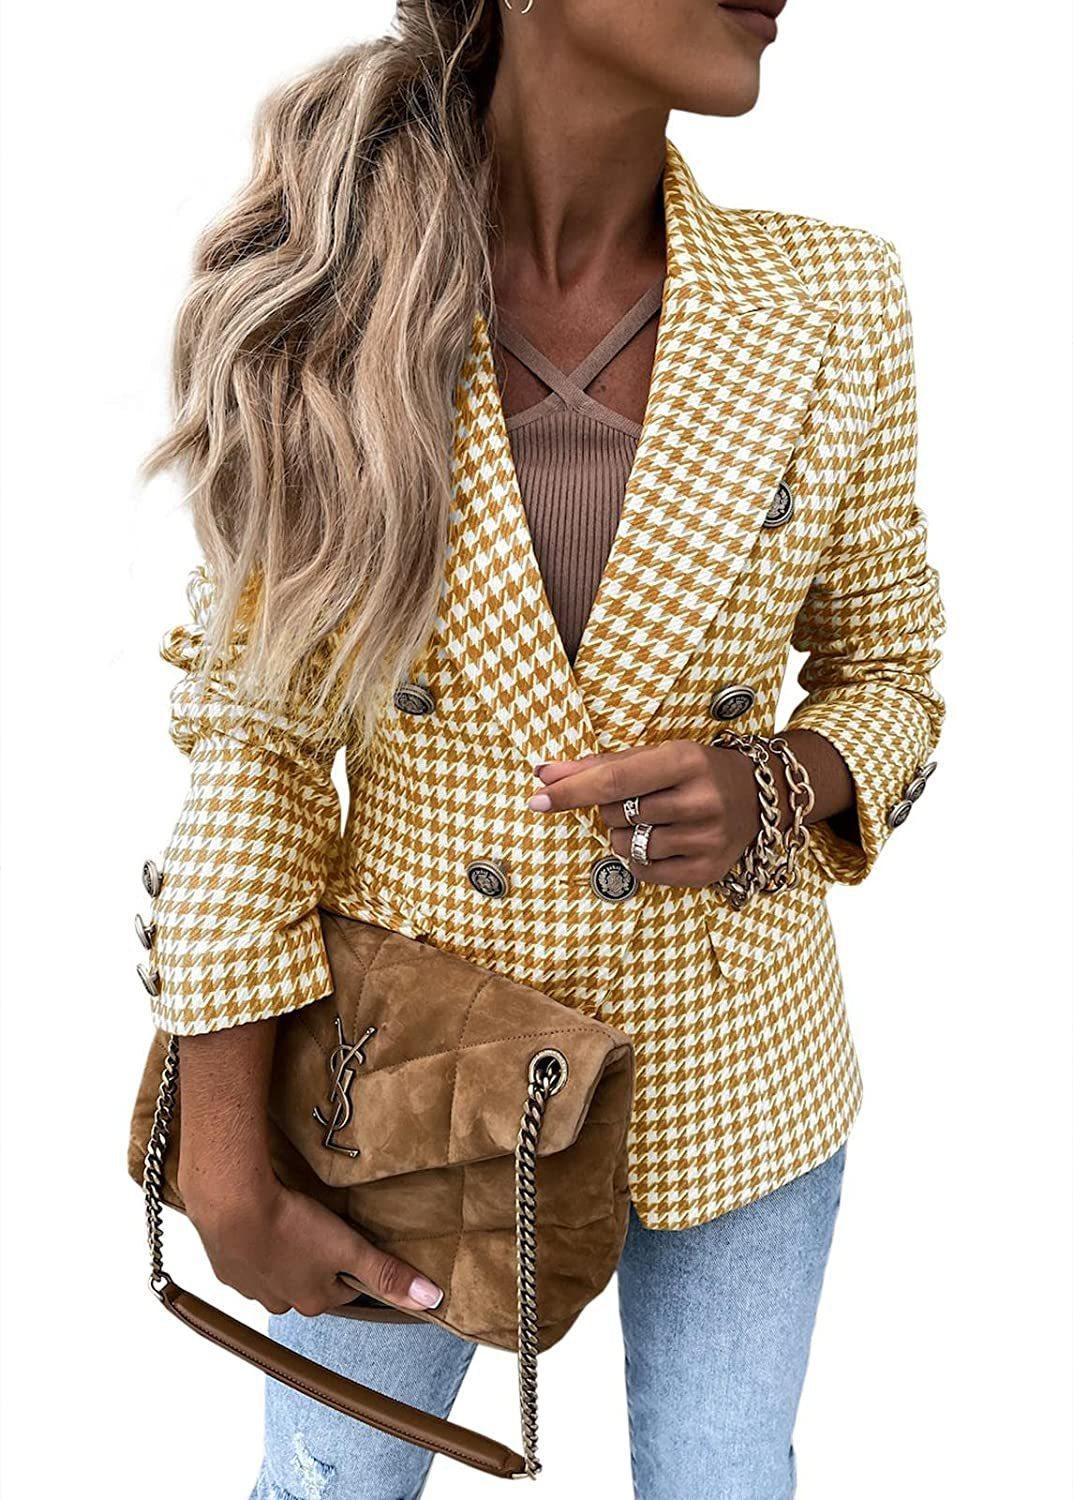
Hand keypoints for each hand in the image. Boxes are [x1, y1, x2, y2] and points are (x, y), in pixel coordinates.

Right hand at [181, 1170, 443, 1317]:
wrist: (232, 1206)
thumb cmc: (293, 1227)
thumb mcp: (350, 1248)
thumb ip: (388, 1274)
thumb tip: (432, 1300)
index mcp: (313, 1301)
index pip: (345, 1288)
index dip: (353, 1263)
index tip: (352, 1241)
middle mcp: (280, 1302)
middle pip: (311, 1281)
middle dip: (318, 1259)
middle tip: (319, 1226)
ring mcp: (250, 1286)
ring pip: (278, 1271)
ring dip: (286, 1252)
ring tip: (290, 1221)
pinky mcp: (225, 1267)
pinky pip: (247, 1258)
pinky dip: (255, 1243)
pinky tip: (261, 1220)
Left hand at [529, 740, 763, 888]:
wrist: (759, 797)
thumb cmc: (694, 771)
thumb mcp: (655, 755)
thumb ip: (599, 765)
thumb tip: (544, 774)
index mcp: (684, 761)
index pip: (613, 781)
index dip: (570, 791)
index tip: (537, 798)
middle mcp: (699, 800)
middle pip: (614, 815)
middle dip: (610, 809)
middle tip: (641, 799)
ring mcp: (706, 839)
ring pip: (624, 846)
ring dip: (622, 835)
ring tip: (653, 820)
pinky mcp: (706, 871)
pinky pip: (643, 872)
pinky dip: (638, 858)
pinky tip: (663, 841)